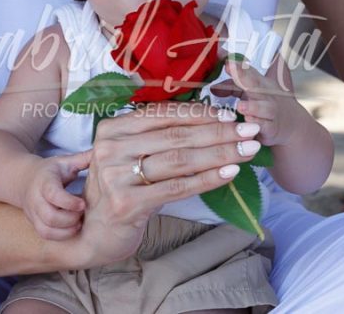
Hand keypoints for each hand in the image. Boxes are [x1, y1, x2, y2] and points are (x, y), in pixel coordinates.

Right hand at [21, 153, 90, 240]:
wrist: (24, 180)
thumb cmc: (51, 171)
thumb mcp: (65, 161)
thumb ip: (83, 159)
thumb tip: (104, 152)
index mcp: (45, 180)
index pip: (53, 194)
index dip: (68, 202)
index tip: (83, 204)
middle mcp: (36, 198)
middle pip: (50, 216)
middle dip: (70, 218)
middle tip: (83, 213)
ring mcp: (33, 212)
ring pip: (47, 229)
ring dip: (66, 229)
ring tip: (80, 222)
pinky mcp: (34, 223)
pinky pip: (46, 234)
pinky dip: (61, 235)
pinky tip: (73, 228)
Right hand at [75, 103, 260, 266]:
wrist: (95, 231)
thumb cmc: (120, 187)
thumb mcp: (129, 155)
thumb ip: (155, 136)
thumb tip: (207, 118)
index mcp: (112, 128)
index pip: (163, 114)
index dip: (199, 113)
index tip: (230, 115)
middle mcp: (111, 148)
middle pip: (175, 135)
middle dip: (217, 132)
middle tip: (249, 130)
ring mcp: (116, 176)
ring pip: (179, 160)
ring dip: (219, 153)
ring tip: (247, 150)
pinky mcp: (127, 203)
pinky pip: (177, 187)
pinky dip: (207, 179)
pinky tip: (229, 173)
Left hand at [218, 57, 300, 146]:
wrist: (290, 124)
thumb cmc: (265, 104)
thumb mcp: (248, 92)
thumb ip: (231, 87)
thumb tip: (212, 87)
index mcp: (258, 82)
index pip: (247, 70)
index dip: (236, 65)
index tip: (225, 59)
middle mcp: (265, 94)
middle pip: (255, 83)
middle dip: (243, 75)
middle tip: (231, 68)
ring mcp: (270, 110)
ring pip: (263, 107)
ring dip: (252, 106)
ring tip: (241, 106)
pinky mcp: (272, 127)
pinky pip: (265, 126)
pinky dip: (258, 124)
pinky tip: (249, 122)